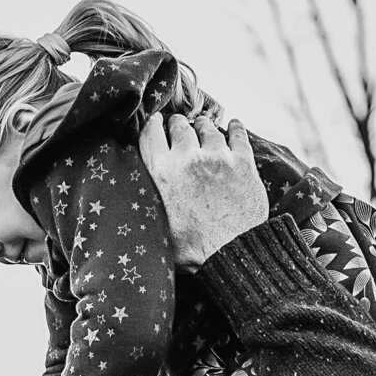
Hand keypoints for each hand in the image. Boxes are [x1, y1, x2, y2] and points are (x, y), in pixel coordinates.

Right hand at [139, 114, 268, 267]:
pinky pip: (238, 135)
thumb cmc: (193, 249)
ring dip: (203, 125)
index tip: (155, 122)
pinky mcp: (243, 162)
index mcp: (162, 172)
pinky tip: (234, 124)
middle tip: (179, 125)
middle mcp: (188, 158)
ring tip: (203, 125)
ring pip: (208, 128)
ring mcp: (217, 157)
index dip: (152, 125)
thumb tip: (133, 210)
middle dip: (178, 124)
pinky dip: (235, 128)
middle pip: (180, 127)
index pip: (151, 134)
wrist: (232, 252)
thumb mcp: (156, 228)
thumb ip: (147, 208)